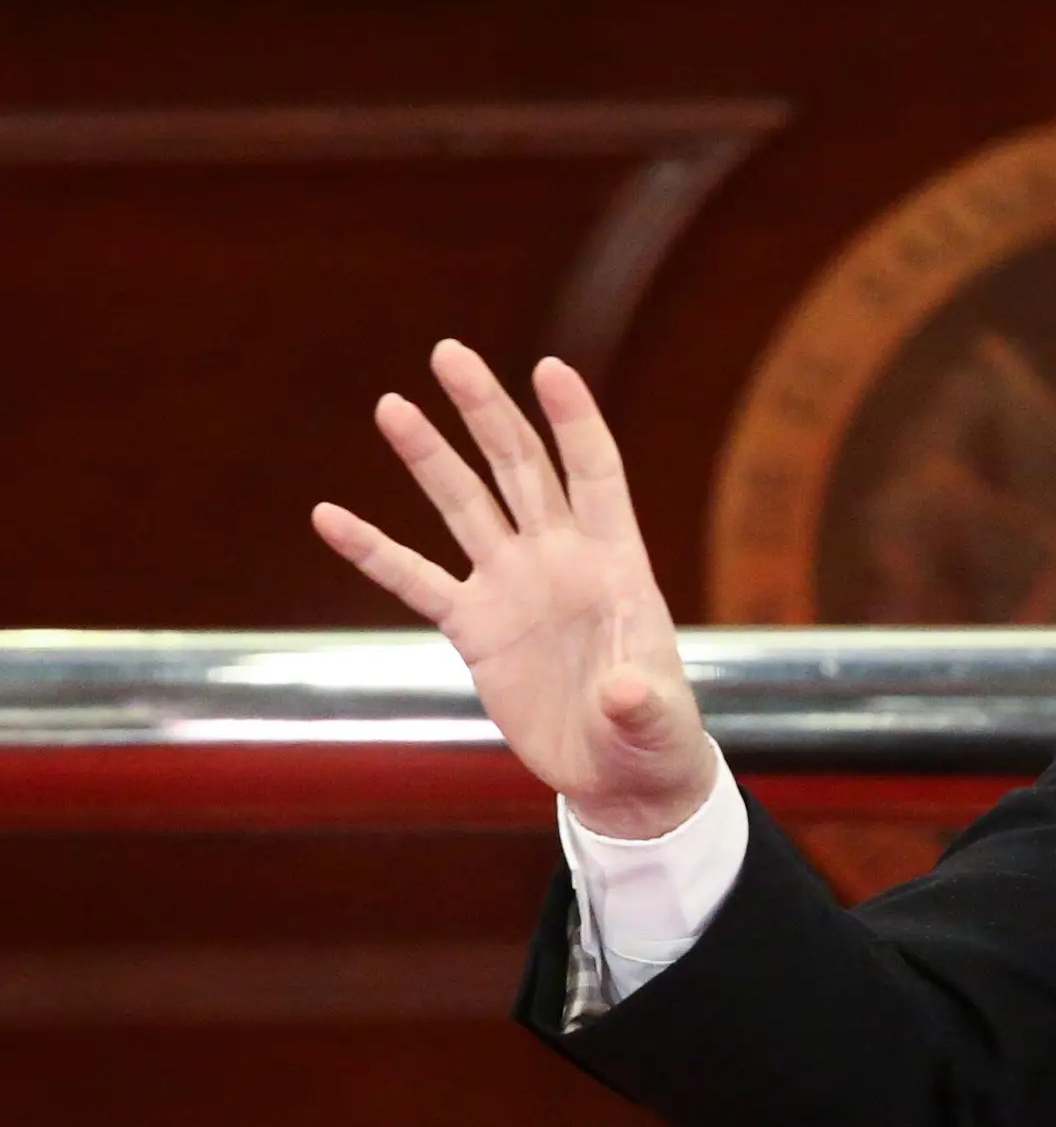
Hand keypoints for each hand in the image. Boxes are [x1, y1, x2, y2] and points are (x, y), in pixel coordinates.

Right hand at [309, 342, 715, 839]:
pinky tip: (329, 515)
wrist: (618, 774)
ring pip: (466, 507)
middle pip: (521, 469)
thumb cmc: (653, 738)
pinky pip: (416, 580)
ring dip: (431, 458)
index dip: (575, 422)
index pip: (595, 475)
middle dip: (487, 411)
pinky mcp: (474, 628)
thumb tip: (624, 692)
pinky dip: (374, 551)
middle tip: (449, 352)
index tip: (549, 368)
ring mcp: (513, 588)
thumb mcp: (656, 724)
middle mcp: (560, 561)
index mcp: (618, 565)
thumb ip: (641, 703)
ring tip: (392, 405)